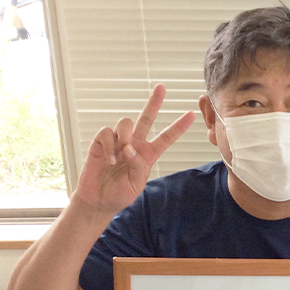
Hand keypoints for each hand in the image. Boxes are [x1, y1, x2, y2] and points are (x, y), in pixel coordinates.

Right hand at [74, 84, 195, 215]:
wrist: (97, 201)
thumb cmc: (118, 194)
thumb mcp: (135, 184)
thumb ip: (137, 166)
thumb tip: (130, 148)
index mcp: (148, 155)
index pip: (166, 138)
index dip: (178, 127)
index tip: (191, 114)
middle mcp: (134, 144)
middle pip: (146, 119)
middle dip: (153, 102)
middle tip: (162, 87)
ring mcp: (118, 142)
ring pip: (126, 123)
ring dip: (125, 137)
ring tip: (121, 156)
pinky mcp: (101, 142)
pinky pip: (107, 133)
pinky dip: (109, 145)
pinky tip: (110, 160)